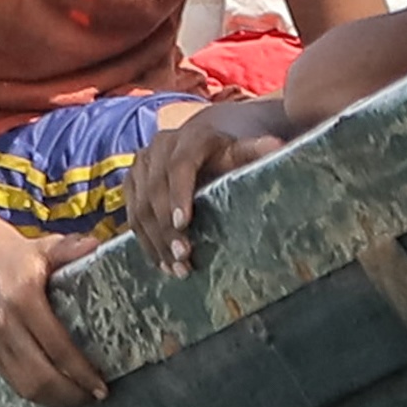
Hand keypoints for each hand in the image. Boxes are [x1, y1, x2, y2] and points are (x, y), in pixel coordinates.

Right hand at [0, 229, 110, 406]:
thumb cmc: (23, 257)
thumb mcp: (47, 247)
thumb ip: (71, 247)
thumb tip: (97, 247)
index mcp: (24, 299)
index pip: (57, 346)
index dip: (80, 371)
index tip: (101, 385)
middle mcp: (6, 324)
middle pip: (40, 375)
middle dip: (70, 393)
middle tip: (94, 396)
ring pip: (25, 385)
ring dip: (55, 399)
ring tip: (79, 399)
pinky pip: (14, 383)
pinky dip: (38, 394)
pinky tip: (57, 394)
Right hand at [126, 92, 285, 272]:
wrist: (197, 144)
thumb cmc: (223, 154)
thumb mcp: (240, 150)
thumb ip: (254, 150)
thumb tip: (276, 147)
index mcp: (188, 138)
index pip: (179, 166)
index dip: (178, 194)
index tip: (182, 223)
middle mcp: (158, 148)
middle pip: (156, 191)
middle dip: (167, 228)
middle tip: (183, 257)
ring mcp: (140, 165)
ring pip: (140, 207)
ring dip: (155, 241)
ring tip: (174, 267)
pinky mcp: (130, 182)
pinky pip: (132, 215)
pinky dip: (145, 241)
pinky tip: (160, 262)